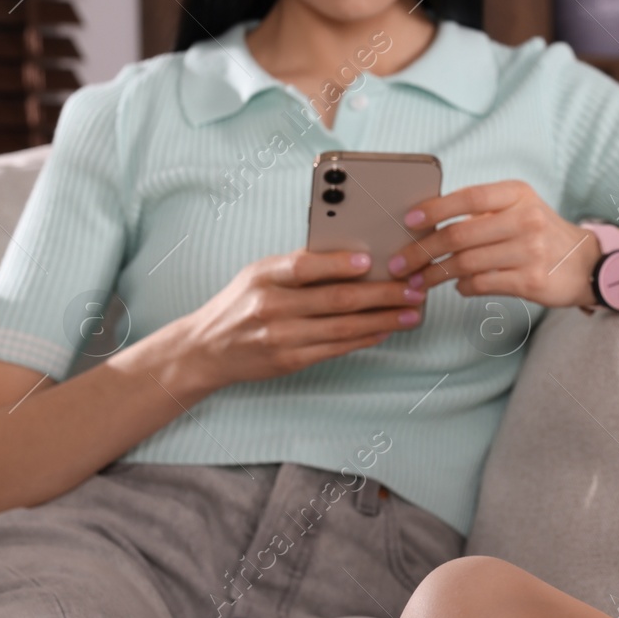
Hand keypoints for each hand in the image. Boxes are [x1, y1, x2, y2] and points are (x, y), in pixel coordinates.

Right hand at [168, 248, 428, 393]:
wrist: (205, 349)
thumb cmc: (241, 302)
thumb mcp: (259, 273)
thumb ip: (299, 266)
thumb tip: (356, 256)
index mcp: (263, 275)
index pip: (305, 267)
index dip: (339, 264)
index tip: (372, 261)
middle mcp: (270, 306)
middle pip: (336, 299)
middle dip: (382, 294)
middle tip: (413, 288)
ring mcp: (279, 337)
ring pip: (342, 328)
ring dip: (383, 320)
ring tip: (411, 312)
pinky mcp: (288, 361)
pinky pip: (335, 349)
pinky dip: (364, 339)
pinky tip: (386, 330)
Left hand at [386, 181, 600, 308]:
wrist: (587, 264)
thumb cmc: (541, 234)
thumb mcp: (520, 209)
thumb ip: (482, 212)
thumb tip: (427, 223)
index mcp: (518, 195)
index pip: (469, 197)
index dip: (435, 209)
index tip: (408, 220)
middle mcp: (526, 219)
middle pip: (460, 235)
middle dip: (422, 251)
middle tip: (399, 263)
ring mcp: (530, 251)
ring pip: (466, 263)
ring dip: (434, 274)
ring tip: (418, 281)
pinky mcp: (531, 281)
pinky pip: (481, 284)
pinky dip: (462, 286)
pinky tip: (457, 286)